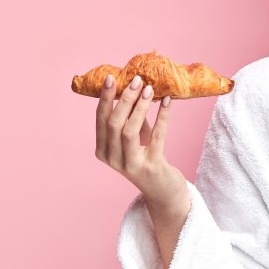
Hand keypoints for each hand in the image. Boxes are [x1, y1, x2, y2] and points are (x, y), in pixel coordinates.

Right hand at [94, 73, 187, 205]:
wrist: (162, 191)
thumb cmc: (147, 157)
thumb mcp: (135, 137)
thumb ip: (131, 117)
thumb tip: (135, 87)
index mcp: (103, 150)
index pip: (100, 120)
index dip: (105, 98)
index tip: (111, 78)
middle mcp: (112, 158)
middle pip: (113, 123)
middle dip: (124, 99)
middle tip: (136, 80)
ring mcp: (131, 164)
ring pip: (129, 130)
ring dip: (140, 107)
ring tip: (150, 89)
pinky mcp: (151, 167)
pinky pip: (157, 136)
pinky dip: (162, 116)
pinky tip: (168, 102)